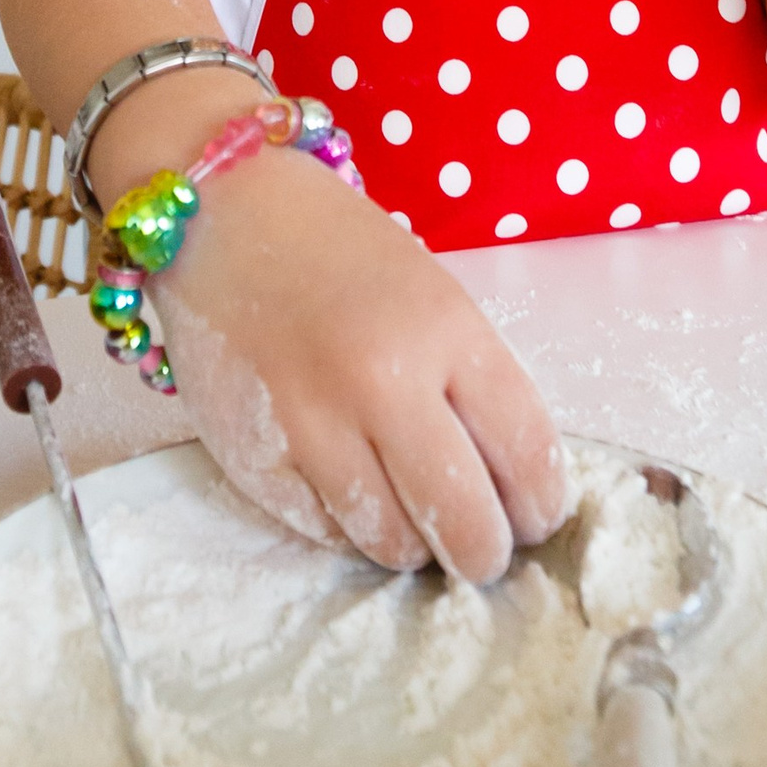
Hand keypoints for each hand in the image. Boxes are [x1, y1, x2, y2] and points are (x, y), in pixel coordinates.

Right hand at [149, 148, 569, 582]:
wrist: (223, 213)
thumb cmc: (343, 255)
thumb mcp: (436, 299)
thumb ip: (472, 387)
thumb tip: (508, 492)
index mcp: (446, 330)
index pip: (527, 454)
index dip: (543, 506)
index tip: (537, 518)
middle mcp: (382, 382)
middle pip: (465, 522)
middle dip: (486, 553)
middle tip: (484, 553)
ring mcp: (310, 425)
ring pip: (392, 543)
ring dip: (414, 546)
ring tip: (415, 520)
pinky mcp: (251, 458)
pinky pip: (323, 531)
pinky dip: (347, 526)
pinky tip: (352, 491)